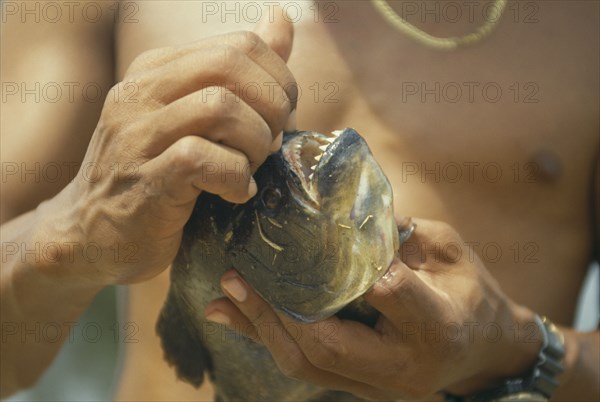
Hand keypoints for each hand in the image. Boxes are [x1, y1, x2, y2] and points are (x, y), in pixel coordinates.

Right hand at [35, 11, 296, 285]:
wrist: (92, 234)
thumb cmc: (156, 173)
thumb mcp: (194, 115)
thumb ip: (240, 71)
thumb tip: (280, 19)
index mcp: (157, 70)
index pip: (239, 45)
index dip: (279, 79)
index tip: (281, 116)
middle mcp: (141, 92)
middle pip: (230, 65)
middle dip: (273, 105)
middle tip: (273, 141)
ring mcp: (137, 135)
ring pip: (219, 107)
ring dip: (255, 143)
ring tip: (251, 168)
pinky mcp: (144, 180)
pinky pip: (201, 159)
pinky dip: (236, 177)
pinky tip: (236, 193)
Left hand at [205, 218, 543, 399]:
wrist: (482, 352)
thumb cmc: (471, 293)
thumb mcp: (452, 253)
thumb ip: (404, 235)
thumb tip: (345, 212)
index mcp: (440, 326)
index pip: (395, 298)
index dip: (356, 271)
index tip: (315, 244)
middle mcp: (404, 366)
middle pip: (330, 346)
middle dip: (278, 312)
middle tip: (237, 278)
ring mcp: (378, 385)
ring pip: (308, 365)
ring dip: (261, 329)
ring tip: (225, 298)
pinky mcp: (359, 387)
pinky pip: (307, 367)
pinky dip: (270, 340)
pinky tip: (239, 319)